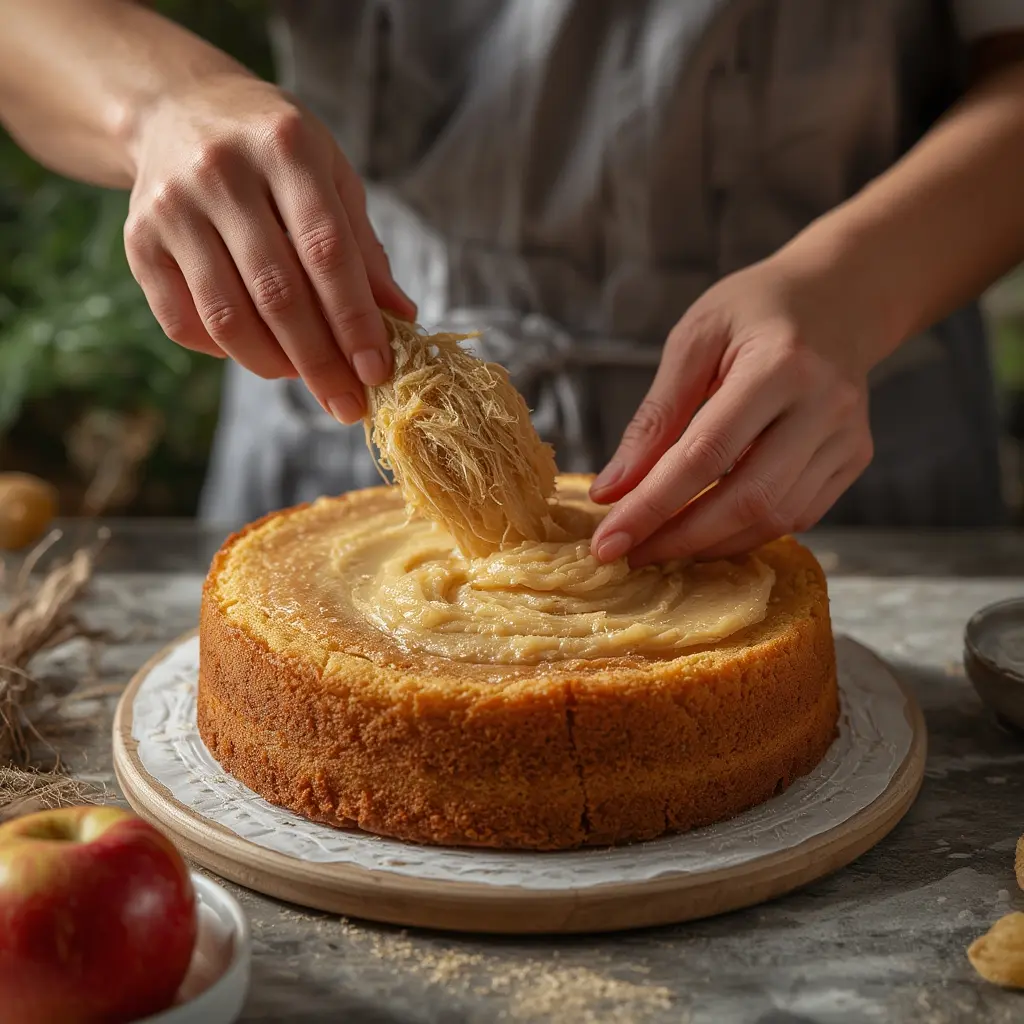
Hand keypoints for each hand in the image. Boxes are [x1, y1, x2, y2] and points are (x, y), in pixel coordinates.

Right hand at [124, 73, 414, 422]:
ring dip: (274, 365)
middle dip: (320, 361)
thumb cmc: (275, 152)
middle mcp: (221, 172)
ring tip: (307, 380)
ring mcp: (171, 206)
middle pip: (277, 293)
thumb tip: (401, 319)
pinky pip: (182, 322)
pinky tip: (257, 352)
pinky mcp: (138, 240)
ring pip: (227, 316)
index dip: (354, 321)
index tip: (377, 372)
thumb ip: (363, 249)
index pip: (326, 252)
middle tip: (348, 404)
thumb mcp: (332, 178)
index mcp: (285, 146)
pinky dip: (225, 353)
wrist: (179, 109)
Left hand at [589, 254, 875, 563]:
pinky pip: (798, 516)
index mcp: (778, 365)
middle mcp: (824, 406)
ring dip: (710, 544)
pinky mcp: (854, 457)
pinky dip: (746, 533)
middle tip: (629, 555)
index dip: (652, 506)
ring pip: (774, 518)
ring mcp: (847, 437)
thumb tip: (611, 490)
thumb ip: (654, 418)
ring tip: (660, 545)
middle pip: (745, 499)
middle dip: (679, 539)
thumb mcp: (693, 340)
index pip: (704, 456)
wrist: (840, 295)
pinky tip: (708, 530)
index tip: (607, 542)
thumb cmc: (755, 310)